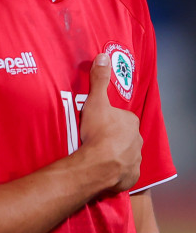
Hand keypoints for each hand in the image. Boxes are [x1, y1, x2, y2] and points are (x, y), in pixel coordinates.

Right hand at [77, 52, 141, 192]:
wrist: (99, 165)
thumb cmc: (98, 132)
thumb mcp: (95, 101)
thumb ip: (99, 80)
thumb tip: (103, 56)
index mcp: (131, 122)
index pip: (122, 118)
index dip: (109, 119)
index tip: (96, 123)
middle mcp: (137, 140)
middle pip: (124, 136)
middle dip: (112, 137)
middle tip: (93, 138)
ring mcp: (135, 159)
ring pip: (125, 153)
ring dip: (113, 154)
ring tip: (95, 155)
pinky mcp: (131, 176)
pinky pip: (123, 171)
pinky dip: (115, 170)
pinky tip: (102, 169)